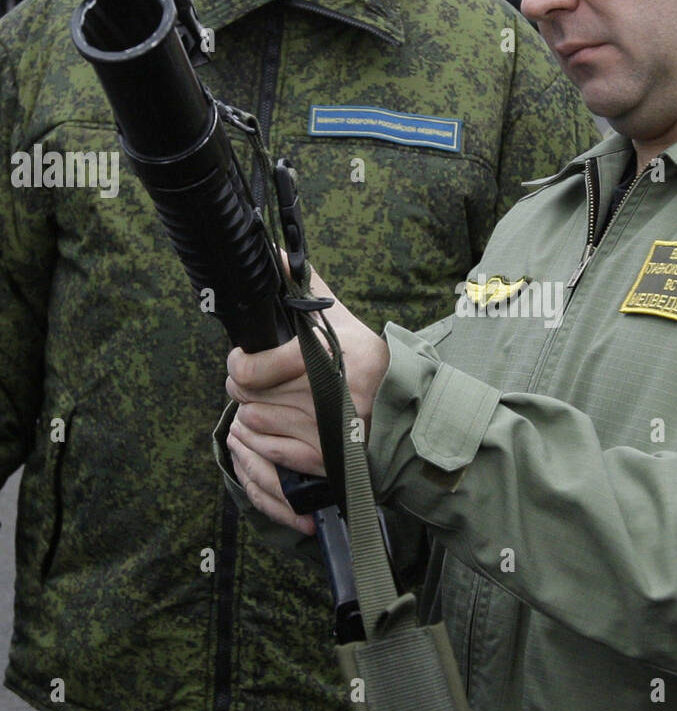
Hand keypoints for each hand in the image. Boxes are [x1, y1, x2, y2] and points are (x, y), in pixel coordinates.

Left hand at [225, 264, 389, 532]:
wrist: (404, 405)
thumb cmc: (365, 359)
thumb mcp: (341, 319)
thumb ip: (305, 287)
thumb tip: (275, 253)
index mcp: (331, 352)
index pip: (255, 367)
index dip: (239, 363)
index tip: (241, 359)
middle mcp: (331, 392)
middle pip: (249, 395)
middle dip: (243, 386)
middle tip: (252, 381)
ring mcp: (328, 428)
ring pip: (255, 421)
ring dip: (254, 413)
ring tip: (270, 402)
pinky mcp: (326, 457)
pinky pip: (270, 450)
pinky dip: (265, 441)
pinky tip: (278, 428)